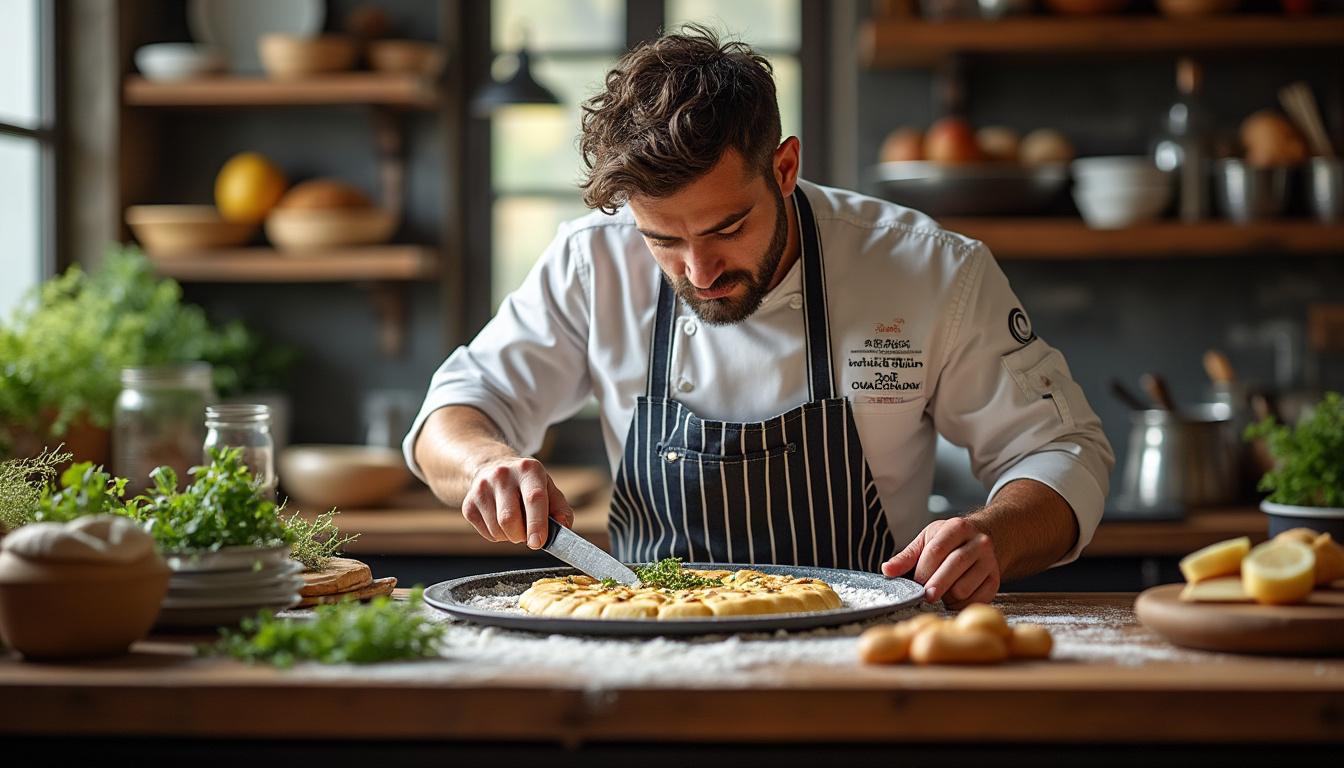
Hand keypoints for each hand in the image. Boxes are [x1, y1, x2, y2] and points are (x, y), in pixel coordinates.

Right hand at [461, 457, 574, 548]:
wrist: (493, 469)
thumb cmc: (528, 485)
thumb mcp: (549, 489)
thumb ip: (561, 510)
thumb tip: (563, 528)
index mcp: (528, 470)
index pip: (533, 498)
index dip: (536, 523)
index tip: (537, 543)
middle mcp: (503, 475)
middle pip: (509, 519)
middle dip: (522, 535)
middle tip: (528, 533)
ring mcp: (482, 488)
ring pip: (497, 529)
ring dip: (511, 536)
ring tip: (516, 524)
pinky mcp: (468, 503)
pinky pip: (486, 533)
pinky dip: (498, 536)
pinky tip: (500, 521)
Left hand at [880, 517, 999, 608]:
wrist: (984, 539)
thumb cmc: (950, 541)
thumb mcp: (927, 540)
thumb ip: (906, 556)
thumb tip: (887, 570)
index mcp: (957, 528)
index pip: (936, 551)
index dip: (922, 571)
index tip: (913, 584)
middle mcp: (978, 543)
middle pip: (953, 567)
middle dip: (934, 586)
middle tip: (924, 596)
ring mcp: (990, 562)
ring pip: (964, 587)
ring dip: (947, 597)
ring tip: (940, 593)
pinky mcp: (995, 580)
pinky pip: (976, 600)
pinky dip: (960, 604)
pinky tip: (952, 599)